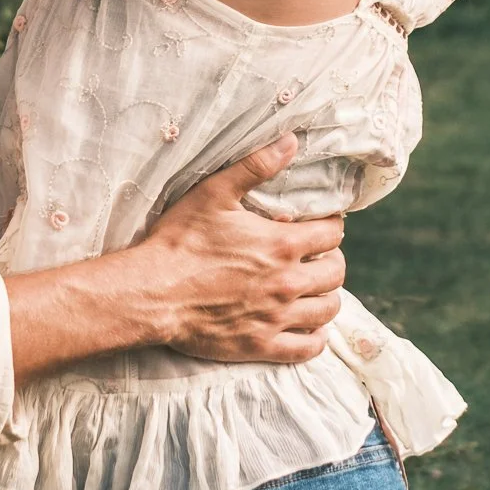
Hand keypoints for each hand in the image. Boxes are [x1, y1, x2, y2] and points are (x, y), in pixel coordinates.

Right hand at [137, 137, 346, 363]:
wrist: (153, 293)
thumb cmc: (180, 241)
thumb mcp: (215, 194)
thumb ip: (256, 166)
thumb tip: (291, 141)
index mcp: (281, 244)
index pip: (333, 235)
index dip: (330, 226)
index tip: (321, 226)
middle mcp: (287, 282)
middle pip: (336, 273)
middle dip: (331, 261)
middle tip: (317, 257)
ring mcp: (276, 317)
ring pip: (328, 310)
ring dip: (327, 296)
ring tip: (313, 289)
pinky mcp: (261, 345)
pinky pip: (308, 348)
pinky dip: (315, 338)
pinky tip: (308, 327)